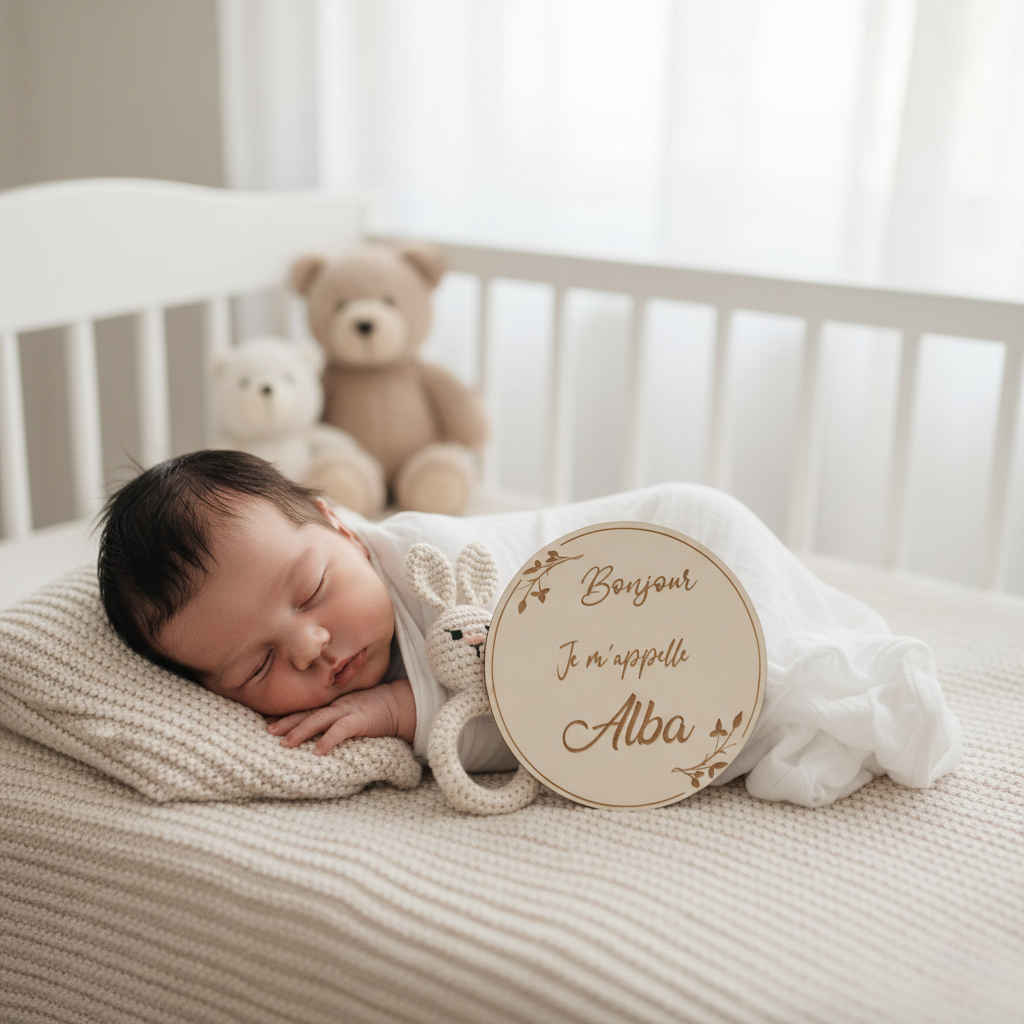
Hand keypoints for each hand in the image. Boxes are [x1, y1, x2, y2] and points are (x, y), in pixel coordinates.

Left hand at [266, 679, 415, 754]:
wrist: (401, 704)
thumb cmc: (378, 709)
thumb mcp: (353, 709)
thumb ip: (337, 716)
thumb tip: (320, 732)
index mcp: (334, 704)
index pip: (307, 709)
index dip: (288, 716)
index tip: (269, 722)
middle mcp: (337, 706)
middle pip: (307, 713)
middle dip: (286, 722)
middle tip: (268, 731)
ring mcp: (347, 711)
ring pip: (318, 720)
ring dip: (300, 731)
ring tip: (285, 743)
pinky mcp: (360, 721)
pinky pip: (340, 730)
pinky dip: (328, 740)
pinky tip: (318, 751)